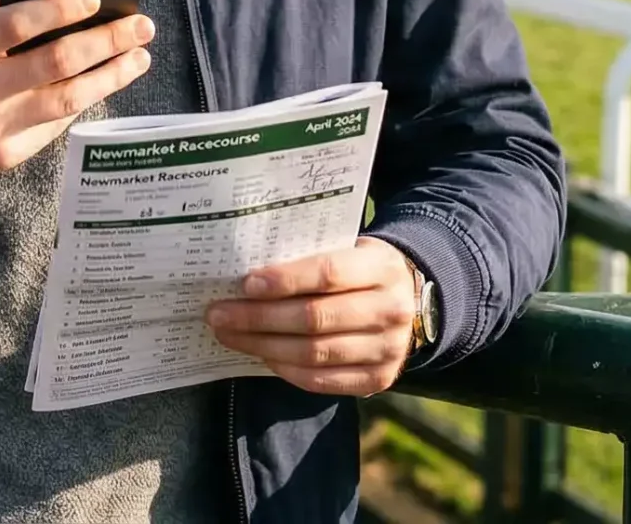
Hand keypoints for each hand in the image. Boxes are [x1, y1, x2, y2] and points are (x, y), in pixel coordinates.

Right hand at [0, 0, 154, 181]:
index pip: (15, 24)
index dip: (58, 9)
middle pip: (54, 63)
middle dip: (106, 41)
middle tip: (140, 25)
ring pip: (67, 100)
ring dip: (111, 76)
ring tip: (138, 57)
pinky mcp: (4, 155)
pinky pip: (54, 124)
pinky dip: (82, 100)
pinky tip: (103, 82)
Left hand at [204, 238, 418, 395]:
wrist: (412, 302)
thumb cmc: (362, 270)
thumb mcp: (350, 249)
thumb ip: (310, 257)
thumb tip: (248, 276)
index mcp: (382, 268)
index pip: (328, 274)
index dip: (284, 280)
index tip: (245, 284)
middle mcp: (391, 311)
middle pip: (314, 318)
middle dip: (258, 318)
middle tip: (219, 314)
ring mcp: (388, 350)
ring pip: (312, 353)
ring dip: (262, 346)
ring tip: (229, 335)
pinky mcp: (378, 380)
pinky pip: (321, 380)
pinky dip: (285, 369)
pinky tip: (261, 355)